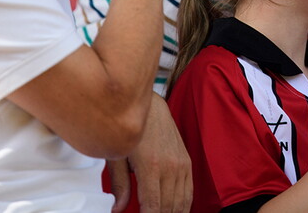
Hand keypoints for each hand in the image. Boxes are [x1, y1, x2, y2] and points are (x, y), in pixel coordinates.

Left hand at [123, 95, 191, 212]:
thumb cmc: (131, 127)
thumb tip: (118, 209)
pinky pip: (189, 191)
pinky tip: (174, 210)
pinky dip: (183, 205)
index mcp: (151, 166)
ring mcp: (182, 164)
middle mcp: (171, 166)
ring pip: (182, 202)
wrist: (151, 105)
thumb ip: (119, 184)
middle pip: (169, 207)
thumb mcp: (117, 155)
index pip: (153, 207)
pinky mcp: (187, 162)